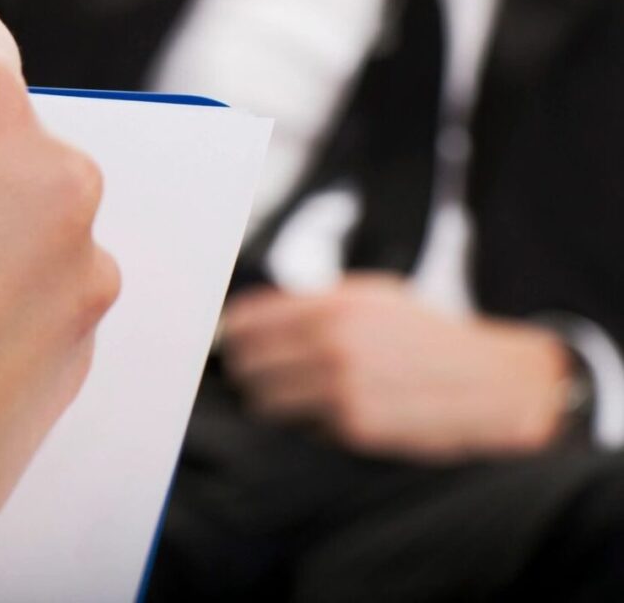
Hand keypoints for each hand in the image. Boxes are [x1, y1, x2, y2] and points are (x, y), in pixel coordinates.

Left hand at [220, 274, 572, 461]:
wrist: (492, 382)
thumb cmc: (427, 337)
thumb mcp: (370, 297)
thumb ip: (309, 304)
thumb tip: (248, 318)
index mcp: (332, 305)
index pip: (244, 323)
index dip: (234, 336)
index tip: (235, 345)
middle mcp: (332, 344)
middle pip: (246, 365)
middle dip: (249, 371)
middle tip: (259, 375)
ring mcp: (342, 388)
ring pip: (264, 402)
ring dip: (271, 401)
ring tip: (293, 397)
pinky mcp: (355, 428)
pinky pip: (302, 429)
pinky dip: (308, 425)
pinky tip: (331, 414)